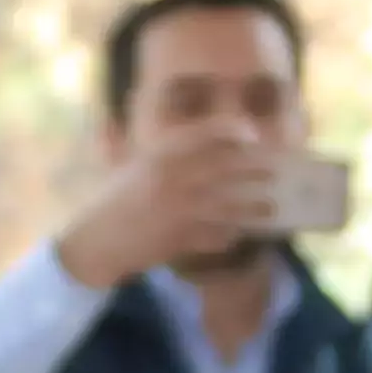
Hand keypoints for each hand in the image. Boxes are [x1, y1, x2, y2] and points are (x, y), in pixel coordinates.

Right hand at [52, 126, 279, 288]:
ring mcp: (176, 210)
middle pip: (227, 167)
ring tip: (270, 207)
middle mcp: (171, 178)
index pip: (207, 133)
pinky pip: (217, 235)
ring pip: (228, 205)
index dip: (235, 131)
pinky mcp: (178, 239)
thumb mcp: (137, 166)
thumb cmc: (117, 200)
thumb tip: (212, 143)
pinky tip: (240, 233)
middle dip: (255, 168)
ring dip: (252, 206)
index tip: (252, 135)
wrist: (95, 241)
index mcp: (160, 154)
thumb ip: (169, 153)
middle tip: (275, 171)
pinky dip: (231, 234)